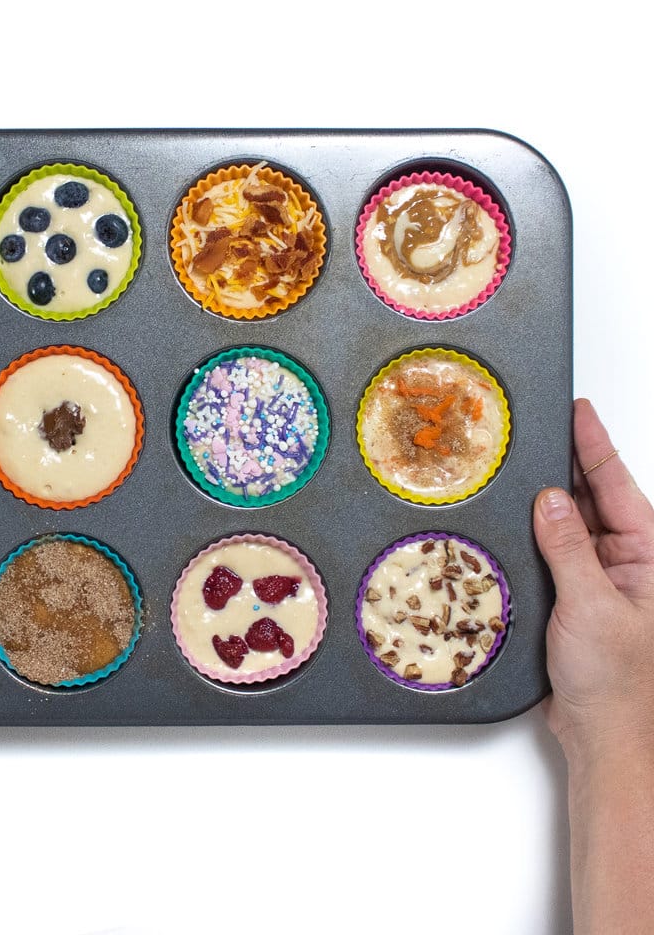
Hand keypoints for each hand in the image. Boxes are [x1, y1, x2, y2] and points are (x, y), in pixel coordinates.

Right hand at [533, 398, 653, 762]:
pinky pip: (548, 552)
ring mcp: (598, 577)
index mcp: (649, 556)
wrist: (606, 738)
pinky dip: (528, 534)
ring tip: (514, 465)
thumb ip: (570, 549)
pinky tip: (509, 518)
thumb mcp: (593, 608)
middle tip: (532, 428)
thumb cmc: (618, 683)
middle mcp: (626, 560)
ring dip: (542, 500)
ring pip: (565, 523)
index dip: (594, 444)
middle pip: (591, 497)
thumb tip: (550, 500)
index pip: (617, 485)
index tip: (575, 410)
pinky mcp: (571, 595)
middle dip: (564, 463)